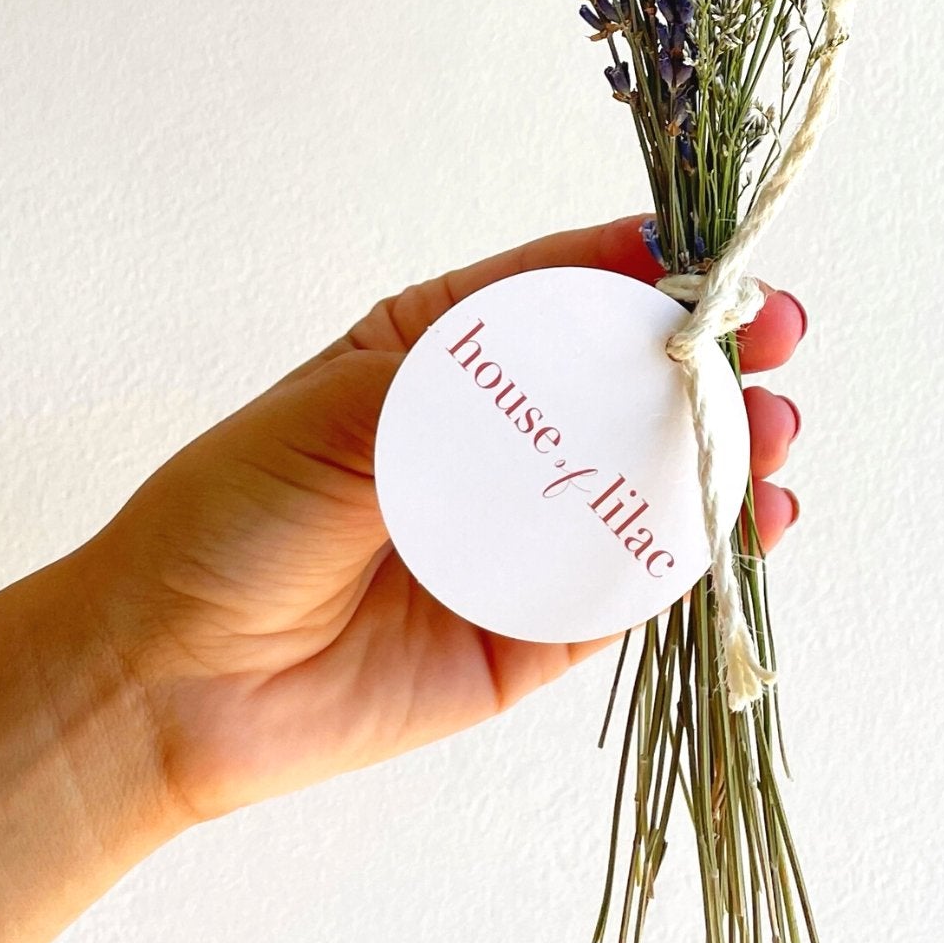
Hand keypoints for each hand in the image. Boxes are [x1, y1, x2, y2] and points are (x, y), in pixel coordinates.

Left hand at [65, 214, 808, 824]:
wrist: (165, 681)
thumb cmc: (230, 515)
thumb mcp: (335, 412)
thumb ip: (466, 387)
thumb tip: (592, 347)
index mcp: (449, 352)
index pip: (568, 288)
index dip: (650, 268)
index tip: (718, 262)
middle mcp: (502, 433)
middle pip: (631, 380)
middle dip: (713, 357)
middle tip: (774, 342)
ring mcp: (525, 528)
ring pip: (652, 477)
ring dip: (728, 451)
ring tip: (778, 437)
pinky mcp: (537, 626)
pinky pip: (631, 582)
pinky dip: (699, 553)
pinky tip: (750, 524)